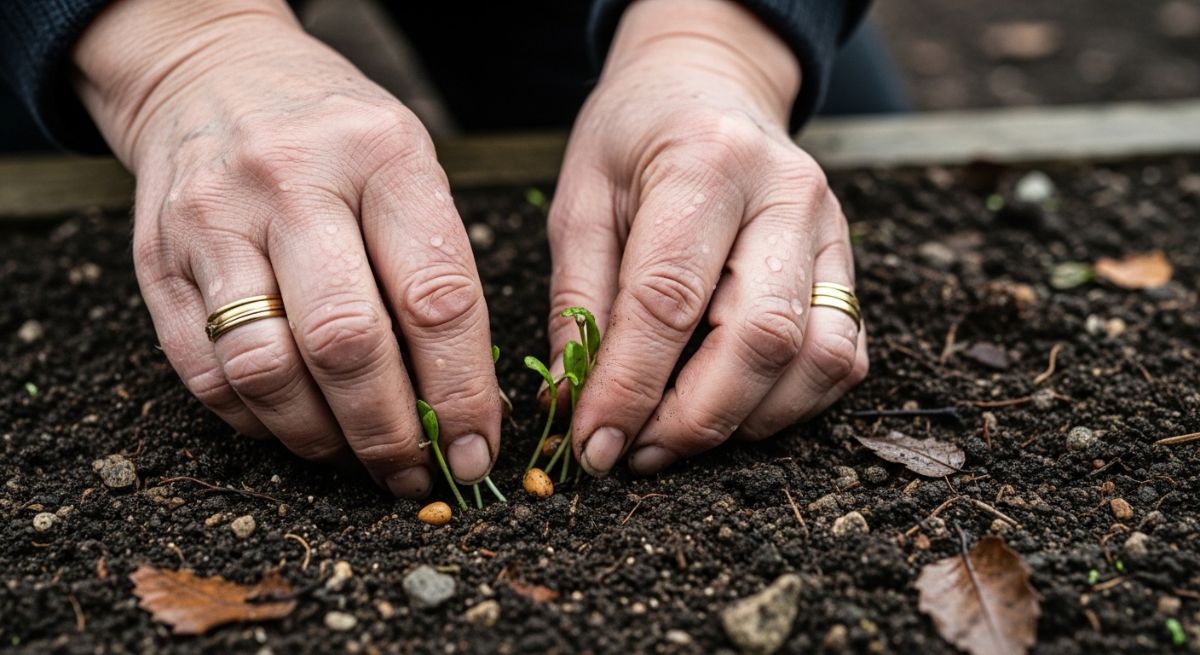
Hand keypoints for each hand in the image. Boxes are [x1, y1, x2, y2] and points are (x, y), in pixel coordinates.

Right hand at [73, 0, 499, 494]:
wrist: (215, 76)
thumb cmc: (338, 137)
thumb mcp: (410, 166)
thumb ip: (437, 271)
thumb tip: (465, 407)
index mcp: (382, 154)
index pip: (435, 297)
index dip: (461, 393)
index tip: (475, 449)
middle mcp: (291, 181)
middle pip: (346, 343)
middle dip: (389, 432)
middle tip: (414, 472)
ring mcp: (213, 220)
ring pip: (266, 369)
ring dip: (320, 438)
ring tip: (356, 456)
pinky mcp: (156, 260)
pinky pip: (207, 373)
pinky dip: (259, 421)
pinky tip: (297, 423)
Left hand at [549, 0, 867, 475]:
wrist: (707, 86)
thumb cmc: (634, 140)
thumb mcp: (582, 200)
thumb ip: (579, 302)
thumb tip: (575, 405)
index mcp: (707, 162)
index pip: (669, 299)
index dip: (629, 386)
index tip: (593, 443)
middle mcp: (786, 195)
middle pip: (760, 339)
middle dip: (694, 419)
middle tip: (637, 454)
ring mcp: (831, 229)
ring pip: (816, 359)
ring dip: (746, 422)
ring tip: (677, 438)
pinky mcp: (848, 262)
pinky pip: (842, 356)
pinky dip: (791, 404)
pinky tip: (733, 408)